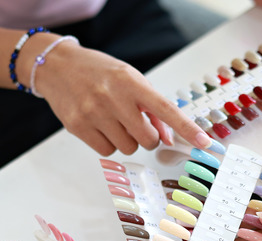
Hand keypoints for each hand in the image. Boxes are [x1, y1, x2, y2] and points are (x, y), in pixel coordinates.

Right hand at [34, 42, 210, 155]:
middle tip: (136, 123)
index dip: (186, 128)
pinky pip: (107, 152)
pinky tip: (100, 126)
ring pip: (128, 148)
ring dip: (126, 139)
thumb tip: (168, 138)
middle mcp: (113, 97)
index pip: (166, 109)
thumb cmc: (99, 73)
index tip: (203, 143)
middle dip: (148, 136)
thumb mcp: (130, 80)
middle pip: (148, 139)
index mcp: (131, 82)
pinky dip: (108, 143)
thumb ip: (151, 108)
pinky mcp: (78, 127)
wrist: (57, 66)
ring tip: (113, 120)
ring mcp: (93, 113)